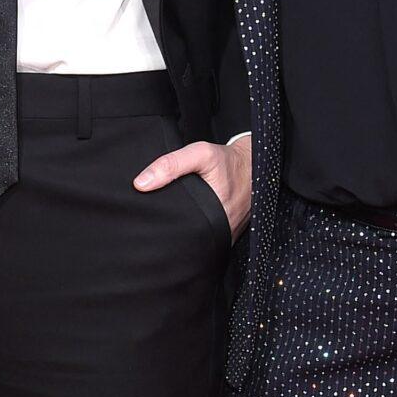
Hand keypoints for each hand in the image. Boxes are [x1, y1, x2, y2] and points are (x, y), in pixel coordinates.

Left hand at [133, 132, 252, 234]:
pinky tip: (185, 225)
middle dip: (170, 234)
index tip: (147, 221)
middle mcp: (222, 230)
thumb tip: (141, 184)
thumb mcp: (200, 154)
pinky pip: (208, 239)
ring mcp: (227, 236)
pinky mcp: (229, 235)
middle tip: (150, 226)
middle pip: (187, 239)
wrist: (256, 165)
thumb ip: (170, 165)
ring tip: (165, 227)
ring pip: (198, 242)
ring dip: (184, 235)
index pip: (180, 231)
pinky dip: (197, 234)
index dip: (163, 228)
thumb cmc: (228, 161)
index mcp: (214, 215)